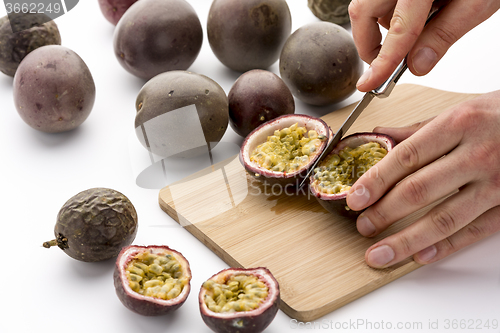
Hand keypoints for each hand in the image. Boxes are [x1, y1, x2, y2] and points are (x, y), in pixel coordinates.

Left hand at [346, 90, 499, 267]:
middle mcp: (478, 154)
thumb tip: (380, 135)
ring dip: (407, 240)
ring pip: (445, 218)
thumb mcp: (464, 109)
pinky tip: (421, 255)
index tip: (355, 198)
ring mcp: (497, 183)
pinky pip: (475, 231)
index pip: (407, 157)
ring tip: (380, 254)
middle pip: (419, 190)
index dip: (376, 180)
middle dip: (385, 213)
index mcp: (460, 124)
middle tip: (362, 227)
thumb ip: (420, 128)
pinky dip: (446, 246)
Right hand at [349, 0, 499, 91]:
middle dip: (368, 44)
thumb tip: (417, 64)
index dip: (382, 62)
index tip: (370, 82)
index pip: (397, 29)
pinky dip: (390, 16)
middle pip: (363, 13)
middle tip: (383, 65)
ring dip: (382, 29)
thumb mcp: (474, 4)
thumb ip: (444, 33)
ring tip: (415, 32)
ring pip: (368, 8)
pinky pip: (379, 2)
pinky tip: (415, 17)